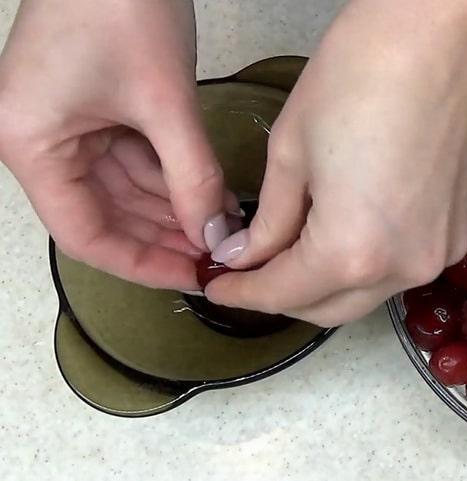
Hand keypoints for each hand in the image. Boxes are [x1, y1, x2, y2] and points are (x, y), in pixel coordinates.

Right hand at [0, 0, 234, 289]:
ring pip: (123, 190)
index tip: (189, 278)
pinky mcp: (92, 109)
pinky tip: (208, 194)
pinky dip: (169, 177)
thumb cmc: (122, 8)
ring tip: (221, 227)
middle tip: (216, 254)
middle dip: (164, 236)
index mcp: (31, 145)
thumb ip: (191, 175)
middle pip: (105, 215)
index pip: (84, 235)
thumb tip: (215, 234)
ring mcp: (65, 124)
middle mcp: (39, 142)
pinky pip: (131, 159)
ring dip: (172, 208)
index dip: (140, 264)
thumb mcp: (164, 103)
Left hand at [205, 0, 466, 324]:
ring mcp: (436, 255)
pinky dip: (360, 265)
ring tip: (288, 248)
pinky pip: (395, 269)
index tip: (215, 281)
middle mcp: (401, 269)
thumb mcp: (291, 151)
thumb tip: (247, 255)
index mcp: (352, 252)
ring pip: (363, 295)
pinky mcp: (456, 235)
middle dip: (280, 295)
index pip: (282, 295)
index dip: (240, 292)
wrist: (443, 36)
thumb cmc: (362, 74)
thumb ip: (268, 221)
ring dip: (322, 284)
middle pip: (326, 310)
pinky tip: (338, 234)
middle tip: (245, 269)